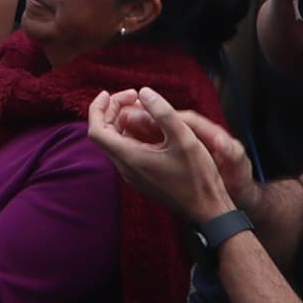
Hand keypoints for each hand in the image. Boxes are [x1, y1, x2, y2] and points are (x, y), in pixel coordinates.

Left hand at [83, 84, 241, 223]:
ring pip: (116, 141)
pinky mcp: (141, 177)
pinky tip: (152, 126)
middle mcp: (125, 168)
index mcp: (130, 158)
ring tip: (144, 106)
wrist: (207, 210)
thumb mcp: (184, 138)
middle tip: (135, 96)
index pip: (96, 130)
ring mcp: (132, 175)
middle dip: (114, 109)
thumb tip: (144, 92)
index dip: (98, 107)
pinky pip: (127, 150)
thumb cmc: (197, 177)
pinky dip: (132, 133)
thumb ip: (162, 113)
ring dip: (123, 120)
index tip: (109, 92)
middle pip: (105, 133)